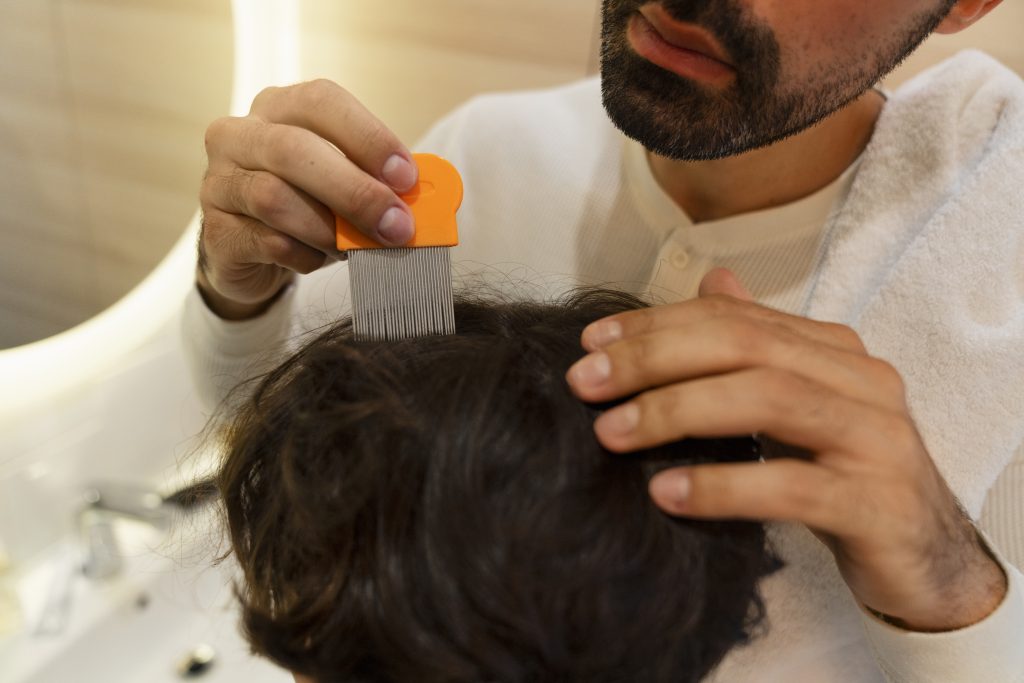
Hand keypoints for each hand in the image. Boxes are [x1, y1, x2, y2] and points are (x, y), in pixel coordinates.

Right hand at [198, 79, 418, 318]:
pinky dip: (306, 255)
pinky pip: (268, 242)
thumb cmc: (309, 205)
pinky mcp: (217, 230)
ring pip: (275, 199)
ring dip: (329, 229)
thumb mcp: (345, 183)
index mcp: (279, 108)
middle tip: (396, 225)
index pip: (321, 102)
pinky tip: (319, 258)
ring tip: (356, 248)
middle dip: (355, 191)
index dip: (368, 136)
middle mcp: (239, 135)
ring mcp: (219, 182)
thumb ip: (378, 183)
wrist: (253, 251)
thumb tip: (421, 201)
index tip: (405, 176)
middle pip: (295, 150)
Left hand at [566, 268, 1006, 630]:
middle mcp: (861, 379)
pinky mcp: (877, 502)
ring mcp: (876, 438)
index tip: (591, 344)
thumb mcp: (800, 403)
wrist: (926, 557)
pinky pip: (791, 486)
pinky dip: (722, 485)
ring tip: (611, 433)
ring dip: (677, 410)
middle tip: (584, 381)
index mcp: (834, 350)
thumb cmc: (846, 474)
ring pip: (768, 399)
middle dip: (654, 358)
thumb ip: (758, 345)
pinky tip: (666, 493)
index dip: (657, 324)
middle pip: (745, 346)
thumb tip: (711, 280)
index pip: (733, 318)